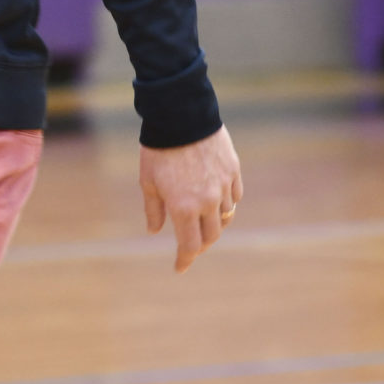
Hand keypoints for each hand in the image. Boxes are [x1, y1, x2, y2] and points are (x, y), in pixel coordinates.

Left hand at [139, 126, 242, 272]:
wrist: (180, 115)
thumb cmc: (159, 149)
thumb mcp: (148, 181)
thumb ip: (154, 209)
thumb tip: (154, 231)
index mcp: (184, 207)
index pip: (190, 246)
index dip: (185, 260)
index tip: (179, 268)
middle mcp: (207, 202)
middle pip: (211, 235)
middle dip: (201, 243)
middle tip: (191, 244)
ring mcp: (223, 186)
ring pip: (226, 216)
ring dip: (215, 222)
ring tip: (204, 219)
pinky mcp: (233, 170)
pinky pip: (235, 195)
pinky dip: (227, 202)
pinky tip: (218, 199)